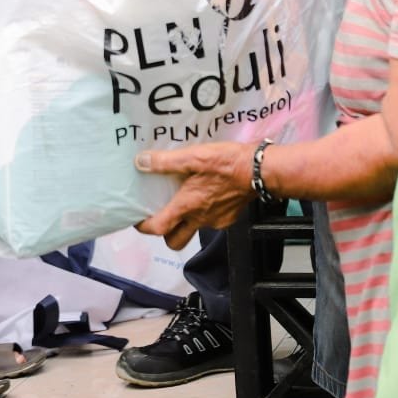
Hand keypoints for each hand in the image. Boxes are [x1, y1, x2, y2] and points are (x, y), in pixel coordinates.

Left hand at [134, 143, 254, 249]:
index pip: (159, 228)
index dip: (144, 227)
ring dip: (186, 220)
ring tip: (185, 199)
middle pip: (175, 241)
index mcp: (187, 206)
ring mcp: (216, 221)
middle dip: (165, 234)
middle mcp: (199, 219)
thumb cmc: (226, 163)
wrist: (260, 172)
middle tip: (162, 215)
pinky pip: (211, 221)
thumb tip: (141, 162)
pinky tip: (208, 194)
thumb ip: (165, 161)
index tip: (138, 221)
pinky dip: (205, 212)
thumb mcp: (193, 156)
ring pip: (194, 229)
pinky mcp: (229, 218)